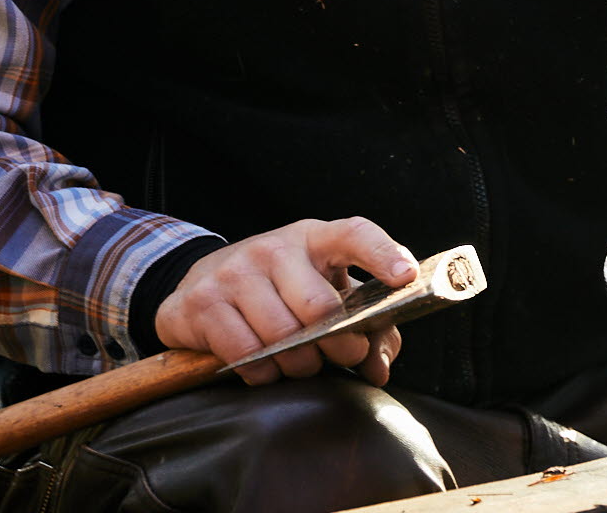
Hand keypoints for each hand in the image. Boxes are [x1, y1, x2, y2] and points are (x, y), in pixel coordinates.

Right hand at [155, 219, 418, 385]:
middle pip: (318, 306)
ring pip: (281, 336)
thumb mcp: (322, 292)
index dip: (383, 255)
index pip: (354, 234)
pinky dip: (263, 373)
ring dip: (298, 364)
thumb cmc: (278, 289)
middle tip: (342, 356)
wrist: (201, 281)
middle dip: (337, 344)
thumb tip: (379, 367)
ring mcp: (235, 272)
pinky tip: (266, 367)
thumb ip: (365, 329)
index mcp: (314, 238)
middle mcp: (274, 248)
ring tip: (300, 362)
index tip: (405, 277)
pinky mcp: (203, 303)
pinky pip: (245, 354)